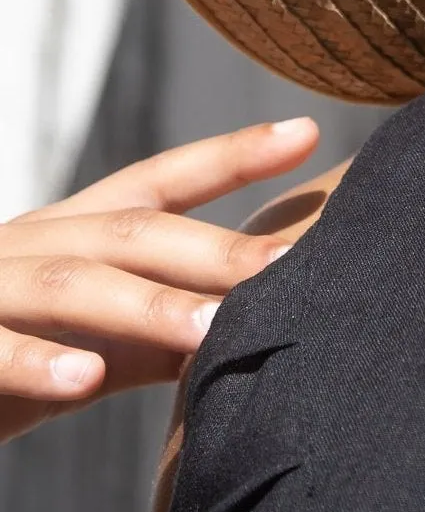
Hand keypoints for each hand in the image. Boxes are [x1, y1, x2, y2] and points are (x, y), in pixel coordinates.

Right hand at [0, 117, 318, 441]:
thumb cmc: (4, 352)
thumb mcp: (87, 336)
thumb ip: (158, 331)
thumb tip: (256, 326)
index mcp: (73, 230)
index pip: (161, 182)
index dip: (232, 156)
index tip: (308, 132)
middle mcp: (33, 241)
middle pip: (131, 230)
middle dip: (211, 248)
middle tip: (288, 267)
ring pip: (70, 282)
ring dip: (143, 305)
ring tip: (210, 330)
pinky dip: (37, 361)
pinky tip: (85, 378)